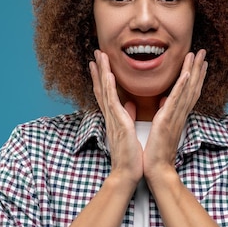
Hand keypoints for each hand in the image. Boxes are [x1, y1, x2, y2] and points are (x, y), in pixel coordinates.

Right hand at [89, 50, 142, 187]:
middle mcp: (111, 116)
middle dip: (99, 70)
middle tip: (96, 53)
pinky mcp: (118, 123)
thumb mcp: (130, 131)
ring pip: (105, 90)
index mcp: (115, 118)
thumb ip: (129, 116)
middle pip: (102, 88)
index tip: (100, 63)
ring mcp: (113, 119)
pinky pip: (112, 101)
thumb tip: (131, 105)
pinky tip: (108, 74)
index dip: (102, 78)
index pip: (107, 94)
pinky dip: (109, 87)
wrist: (127, 173)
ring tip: (99, 56)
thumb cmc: (131, 156)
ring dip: (102, 72)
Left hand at [143, 50, 207, 185]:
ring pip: (187, 90)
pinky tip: (187, 74)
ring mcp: (174, 117)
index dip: (194, 76)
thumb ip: (161, 114)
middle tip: (203, 51)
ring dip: (193, 71)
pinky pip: (176, 101)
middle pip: (192, 87)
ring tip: (197, 54)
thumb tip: (160, 103)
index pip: (188, 92)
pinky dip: (183, 87)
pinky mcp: (167, 121)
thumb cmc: (156, 153)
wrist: (156, 170)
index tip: (198, 62)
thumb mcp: (158, 128)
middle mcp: (179, 114)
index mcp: (176, 116)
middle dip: (198, 68)